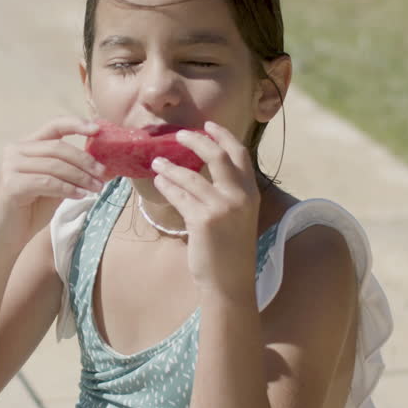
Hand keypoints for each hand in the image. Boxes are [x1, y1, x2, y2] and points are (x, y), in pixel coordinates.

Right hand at [0, 117, 105, 246]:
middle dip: (85, 161)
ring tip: (96, 189)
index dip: (76, 124)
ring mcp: (10, 166)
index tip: (97, 129)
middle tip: (103, 174)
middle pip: (58, 147)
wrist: (5, 237)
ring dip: (80, 177)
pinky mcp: (10, 184)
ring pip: (55, 165)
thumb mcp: (55, 186)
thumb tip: (102, 165)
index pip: (53, 126)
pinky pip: (48, 182)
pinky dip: (67, 189)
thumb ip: (70, 172)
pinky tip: (80, 196)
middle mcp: (14, 151)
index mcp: (25, 146)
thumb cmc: (31, 212)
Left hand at [150, 121, 260, 294]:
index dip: (223, 136)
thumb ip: (227, 192)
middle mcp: (240, 196)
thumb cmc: (230, 249)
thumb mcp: (238, 216)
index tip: (208, 125)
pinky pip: (179, 196)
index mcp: (251, 193)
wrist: (229, 282)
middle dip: (195, 141)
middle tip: (178, 134)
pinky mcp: (203, 220)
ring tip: (157, 162)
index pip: (239, 154)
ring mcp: (222, 208)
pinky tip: (159, 181)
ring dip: (170, 167)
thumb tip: (201, 168)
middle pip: (217, 156)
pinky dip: (167, 185)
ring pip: (191, 176)